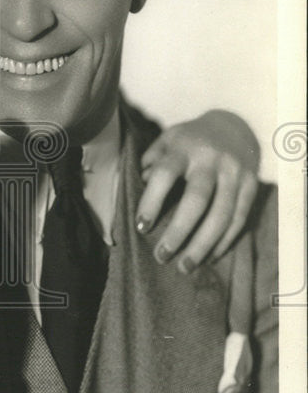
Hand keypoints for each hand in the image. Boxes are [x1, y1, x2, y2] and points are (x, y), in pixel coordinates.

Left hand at [136, 110, 259, 270]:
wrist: (234, 126)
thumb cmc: (189, 141)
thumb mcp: (166, 141)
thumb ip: (151, 162)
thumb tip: (140, 186)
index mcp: (184, 146)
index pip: (165, 174)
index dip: (152, 201)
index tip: (141, 227)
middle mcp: (211, 159)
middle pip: (197, 200)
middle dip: (179, 232)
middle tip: (162, 256)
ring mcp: (235, 172)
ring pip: (222, 215)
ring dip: (203, 245)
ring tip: (185, 266)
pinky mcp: (251, 185)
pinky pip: (239, 219)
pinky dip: (224, 241)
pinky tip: (209, 256)